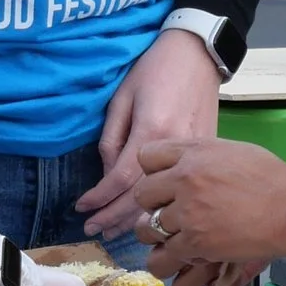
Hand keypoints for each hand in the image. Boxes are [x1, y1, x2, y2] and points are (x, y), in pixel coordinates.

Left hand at [78, 24, 220, 238]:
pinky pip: (179, 188)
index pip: (119, 180)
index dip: (99, 199)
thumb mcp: (122, 98)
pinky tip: (147, 217)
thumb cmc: (155, 69)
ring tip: (113, 232)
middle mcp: (174, 150)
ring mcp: (193, 154)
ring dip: (135, 219)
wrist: (198, 52)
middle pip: (141, 198)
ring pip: (163, 198)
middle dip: (113, 218)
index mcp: (150, 133)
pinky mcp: (204, 152)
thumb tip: (106, 174)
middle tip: (92, 231)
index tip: (82, 209)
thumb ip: (112, 139)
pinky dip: (160, 206)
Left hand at [135, 137, 285, 285]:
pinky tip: (191, 252)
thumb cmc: (270, 178)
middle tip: (171, 212)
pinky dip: (177, 256)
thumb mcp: (231, 151)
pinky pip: (167, 253)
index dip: (153, 170)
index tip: (165, 181)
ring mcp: (187, 212)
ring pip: (147, 229)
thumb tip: (182, 162)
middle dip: (153, 205)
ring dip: (158, 235)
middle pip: (142, 194)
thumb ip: (200, 155)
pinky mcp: (195, 242)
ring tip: (174, 236)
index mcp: (193, 152)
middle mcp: (184, 179)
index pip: (146, 156)